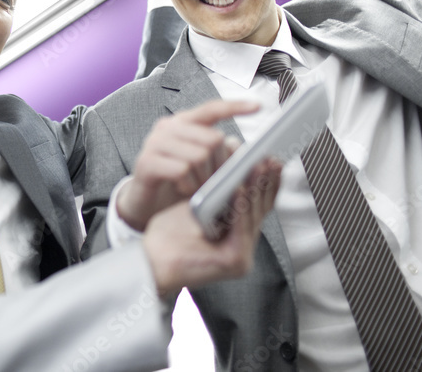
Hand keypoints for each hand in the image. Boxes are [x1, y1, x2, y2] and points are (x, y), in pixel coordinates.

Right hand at [115, 99, 259, 230]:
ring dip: (204, 178)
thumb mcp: (203, 165)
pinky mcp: (146, 161)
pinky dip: (189, 184)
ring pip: (199, 155)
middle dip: (220, 165)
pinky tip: (183, 189)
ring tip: (197, 188)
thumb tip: (245, 151)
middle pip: (212, 138)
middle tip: (213, 182)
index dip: (235, 107)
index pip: (211, 109)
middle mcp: (168, 127)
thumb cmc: (178, 181)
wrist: (146, 202)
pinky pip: (182, 170)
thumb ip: (220, 154)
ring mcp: (154, 142)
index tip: (258, 107)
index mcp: (183, 122)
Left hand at [144, 158, 280, 296]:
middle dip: (265, 182)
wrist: (151, 261)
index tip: (270, 159)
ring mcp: (242, 257)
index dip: (266, 183)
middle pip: (260, 210)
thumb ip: (219, 193)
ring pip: (252, 216)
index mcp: (237, 236)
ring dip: (255, 189)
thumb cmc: (169, 235)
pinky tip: (239, 188)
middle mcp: (244, 248)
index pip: (258, 206)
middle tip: (270, 158)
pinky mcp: (236, 261)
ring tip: (256, 166)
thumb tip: (237, 166)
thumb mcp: (197, 207)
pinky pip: (240, 228)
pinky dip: (240, 206)